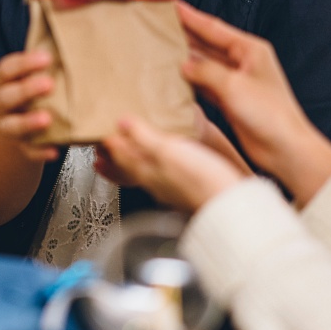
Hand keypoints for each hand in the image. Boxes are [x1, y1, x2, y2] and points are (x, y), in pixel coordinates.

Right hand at [0, 49, 59, 162]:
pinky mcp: (21, 148)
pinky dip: (39, 152)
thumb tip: (73, 26)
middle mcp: (3, 104)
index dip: (23, 63)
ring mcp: (10, 127)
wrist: (18, 130)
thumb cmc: (36, 94)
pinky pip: (27, 152)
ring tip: (47, 119)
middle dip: (26, 90)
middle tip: (49, 84)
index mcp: (6, 82)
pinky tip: (54, 151)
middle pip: (5, 96)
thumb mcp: (35, 74)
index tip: (46, 57)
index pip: (6, 69)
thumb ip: (49, 59)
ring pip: (10, 125)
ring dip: (27, 122)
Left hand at [96, 116, 244, 212]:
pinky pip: (165, 172)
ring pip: (146, 170)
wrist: (230, 206)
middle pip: (129, 166)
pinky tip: (169, 156)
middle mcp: (156, 182)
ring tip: (131, 147)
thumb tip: (121, 123)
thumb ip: (144, 137)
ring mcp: (172, 186)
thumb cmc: (202, 182)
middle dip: (116, 154)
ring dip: (135, 158)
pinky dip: (159, 161)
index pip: (119, 157)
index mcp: (146, 173)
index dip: (109, 144)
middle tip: (104, 143)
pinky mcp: (189, 187)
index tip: (100, 131)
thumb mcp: (168, 151)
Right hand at [177, 1, 330, 205]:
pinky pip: (204, 84)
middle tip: (160, 25)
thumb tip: (184, 64)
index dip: (190, 16)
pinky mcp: (230, 100)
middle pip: (207, 43)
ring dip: (184, 58)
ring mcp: (236, 81)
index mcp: (250, 49)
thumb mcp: (234, 86)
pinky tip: (174, 77)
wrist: (285, 149)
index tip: (172, 5)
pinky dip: (190, 80)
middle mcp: (243, 62)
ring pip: (204, 64)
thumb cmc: (270, 115)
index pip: (213, 27)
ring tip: (161, 49)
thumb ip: (206, 71)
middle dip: (184, 34)